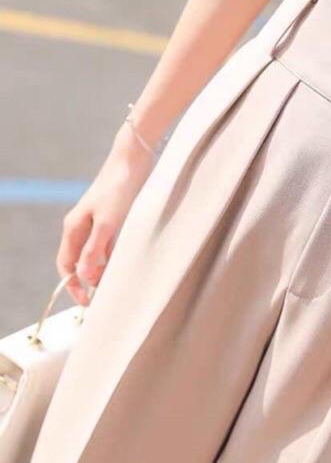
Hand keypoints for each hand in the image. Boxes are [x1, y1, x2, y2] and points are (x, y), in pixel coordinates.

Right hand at [55, 124, 156, 304]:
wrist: (132, 160)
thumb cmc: (119, 188)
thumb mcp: (108, 222)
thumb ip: (96, 249)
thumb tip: (85, 277)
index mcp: (74, 228)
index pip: (67, 265)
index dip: (73, 285)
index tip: (86, 302)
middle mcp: (81, 226)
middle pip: (78, 261)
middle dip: (86, 281)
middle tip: (101, 299)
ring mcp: (96, 221)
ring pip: (94, 253)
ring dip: (100, 270)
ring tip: (112, 286)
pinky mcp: (112, 216)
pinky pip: (107, 243)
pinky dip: (111, 256)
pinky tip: (121, 264)